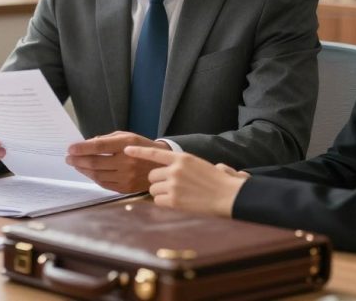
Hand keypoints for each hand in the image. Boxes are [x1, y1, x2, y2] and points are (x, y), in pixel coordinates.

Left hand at [65, 131, 169, 192]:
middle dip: (78, 160)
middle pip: (95, 162)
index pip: (99, 146)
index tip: (70, 148)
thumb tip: (86, 144)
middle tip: (69, 158)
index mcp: (127, 145)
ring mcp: (127, 177)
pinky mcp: (126, 188)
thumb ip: (106, 139)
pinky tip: (88, 172)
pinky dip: (93, 178)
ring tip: (76, 165)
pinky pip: (104, 184)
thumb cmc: (141, 148)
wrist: (160, 166)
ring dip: (83, 170)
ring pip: (97, 175)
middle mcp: (127, 161)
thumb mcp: (127, 136)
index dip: (82, 148)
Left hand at [124, 146, 248, 216]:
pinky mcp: (174, 201)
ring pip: (154, 189)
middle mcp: (175, 170)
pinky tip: (178, 203)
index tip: (126, 150)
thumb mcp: (200, 164)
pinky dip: (165, 204)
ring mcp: (174, 185)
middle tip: (172, 187)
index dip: (139, 152)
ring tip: (178, 195)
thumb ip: (183, 165)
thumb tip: (171, 168)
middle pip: (152, 176)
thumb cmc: (218, 181)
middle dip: (158, 182)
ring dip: (161, 193)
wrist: (229, 196)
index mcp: (182, 158)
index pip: (155, 152)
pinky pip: (158, 202)